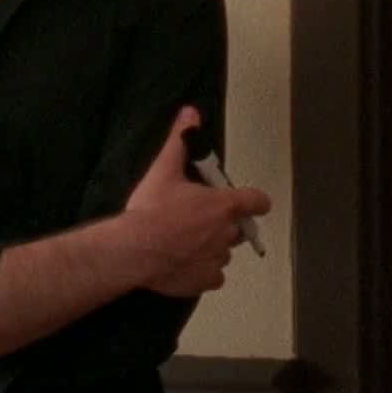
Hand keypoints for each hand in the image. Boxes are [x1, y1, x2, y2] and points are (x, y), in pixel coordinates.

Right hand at [118, 106, 271, 296]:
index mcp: (224, 205)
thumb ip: (180, 141)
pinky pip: (214, 276)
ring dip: (212, 247)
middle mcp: (228, 233)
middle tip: (198, 220)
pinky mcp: (206, 281)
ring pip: (224, 252)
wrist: (134, 251)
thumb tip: (191, 111)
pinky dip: (204, 271)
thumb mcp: (164, 169)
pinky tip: (185, 264)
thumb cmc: (152, 208)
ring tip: (186, 243)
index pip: (257, 201)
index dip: (255, 201)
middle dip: (224, 224)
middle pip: (238, 228)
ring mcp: (218, 259)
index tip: (250, 202)